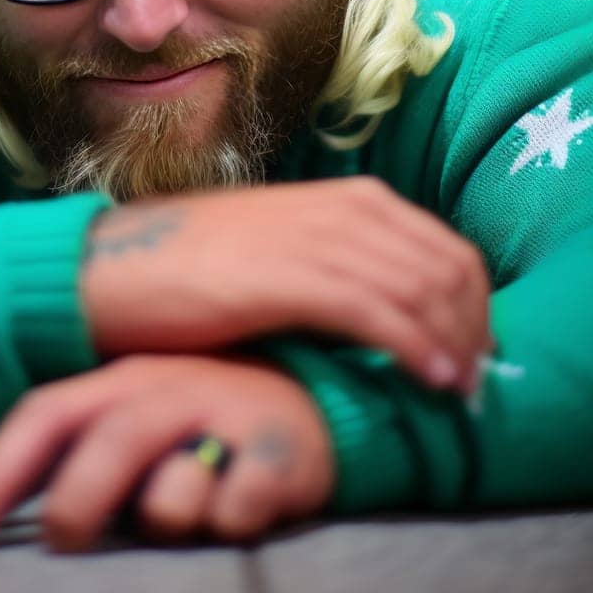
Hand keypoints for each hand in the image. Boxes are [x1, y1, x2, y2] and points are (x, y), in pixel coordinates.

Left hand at [0, 353, 335, 554]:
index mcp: (120, 381)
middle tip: (69, 544)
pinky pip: (234, 515)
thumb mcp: (137, 416)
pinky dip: (232, 524)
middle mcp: (167, 388)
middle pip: (103, 450)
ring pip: (171, 497)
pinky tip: (245, 503)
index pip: (41, 419)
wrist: (317, 398)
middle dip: (75, 511)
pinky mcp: (279, 451)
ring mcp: (226, 414)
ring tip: (197, 502)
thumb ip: (79, 454)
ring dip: (172, 518)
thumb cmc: (204, 422)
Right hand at [80, 177, 494, 393]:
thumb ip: (338, 268)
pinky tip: (433, 381)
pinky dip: (418, 349)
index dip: (475, 305)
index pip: (446, 246)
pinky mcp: (290, 278)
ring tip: (464, 393)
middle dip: (475, 328)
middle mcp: (342, 211)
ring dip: (456, 345)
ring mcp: (317, 241)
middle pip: (448, 267)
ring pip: (423, 289)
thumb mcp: (282, 251)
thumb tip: (390, 311)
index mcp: (347, 199)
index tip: (477, 354)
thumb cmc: (192, 268)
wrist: (114, 268)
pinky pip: (381, 313)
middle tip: (478, 382)